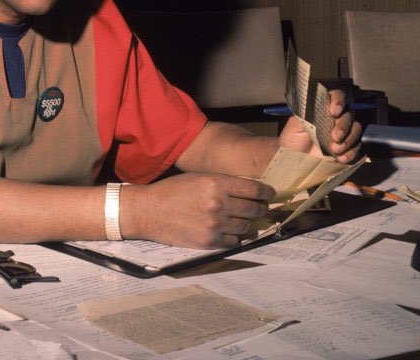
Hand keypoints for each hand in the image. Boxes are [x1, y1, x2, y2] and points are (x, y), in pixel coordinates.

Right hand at [126, 172, 274, 249]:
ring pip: (246, 227)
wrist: (149, 211)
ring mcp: (215, 225)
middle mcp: (219, 204)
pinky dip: (234, 237)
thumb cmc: (173, 191)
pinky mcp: (209, 242)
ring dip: (246, 223)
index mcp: (216, 183)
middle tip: (259, 207)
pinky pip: (234, 242)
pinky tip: (227, 230)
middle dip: (260, 208)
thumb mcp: (198, 177)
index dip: (266, 192)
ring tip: (240, 219)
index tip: (270, 193)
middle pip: (255, 209)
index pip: (255, 188)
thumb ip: (223, 182)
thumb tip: (249, 188)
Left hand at [279, 90, 362, 162]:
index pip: (336, 97)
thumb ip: (306, 113)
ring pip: (356, 129)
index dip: (338, 101)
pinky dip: (351, 152)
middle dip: (343, 126)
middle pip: (348, 115)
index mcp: (323, 109)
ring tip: (335, 150)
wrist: (294, 160)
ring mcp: (342, 134)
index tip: (334, 111)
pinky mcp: (346, 148)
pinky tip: (341, 158)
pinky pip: (356, 147)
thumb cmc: (292, 139)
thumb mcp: (295, 124)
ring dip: (348, 139)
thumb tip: (315, 104)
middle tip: (335, 136)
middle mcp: (335, 119)